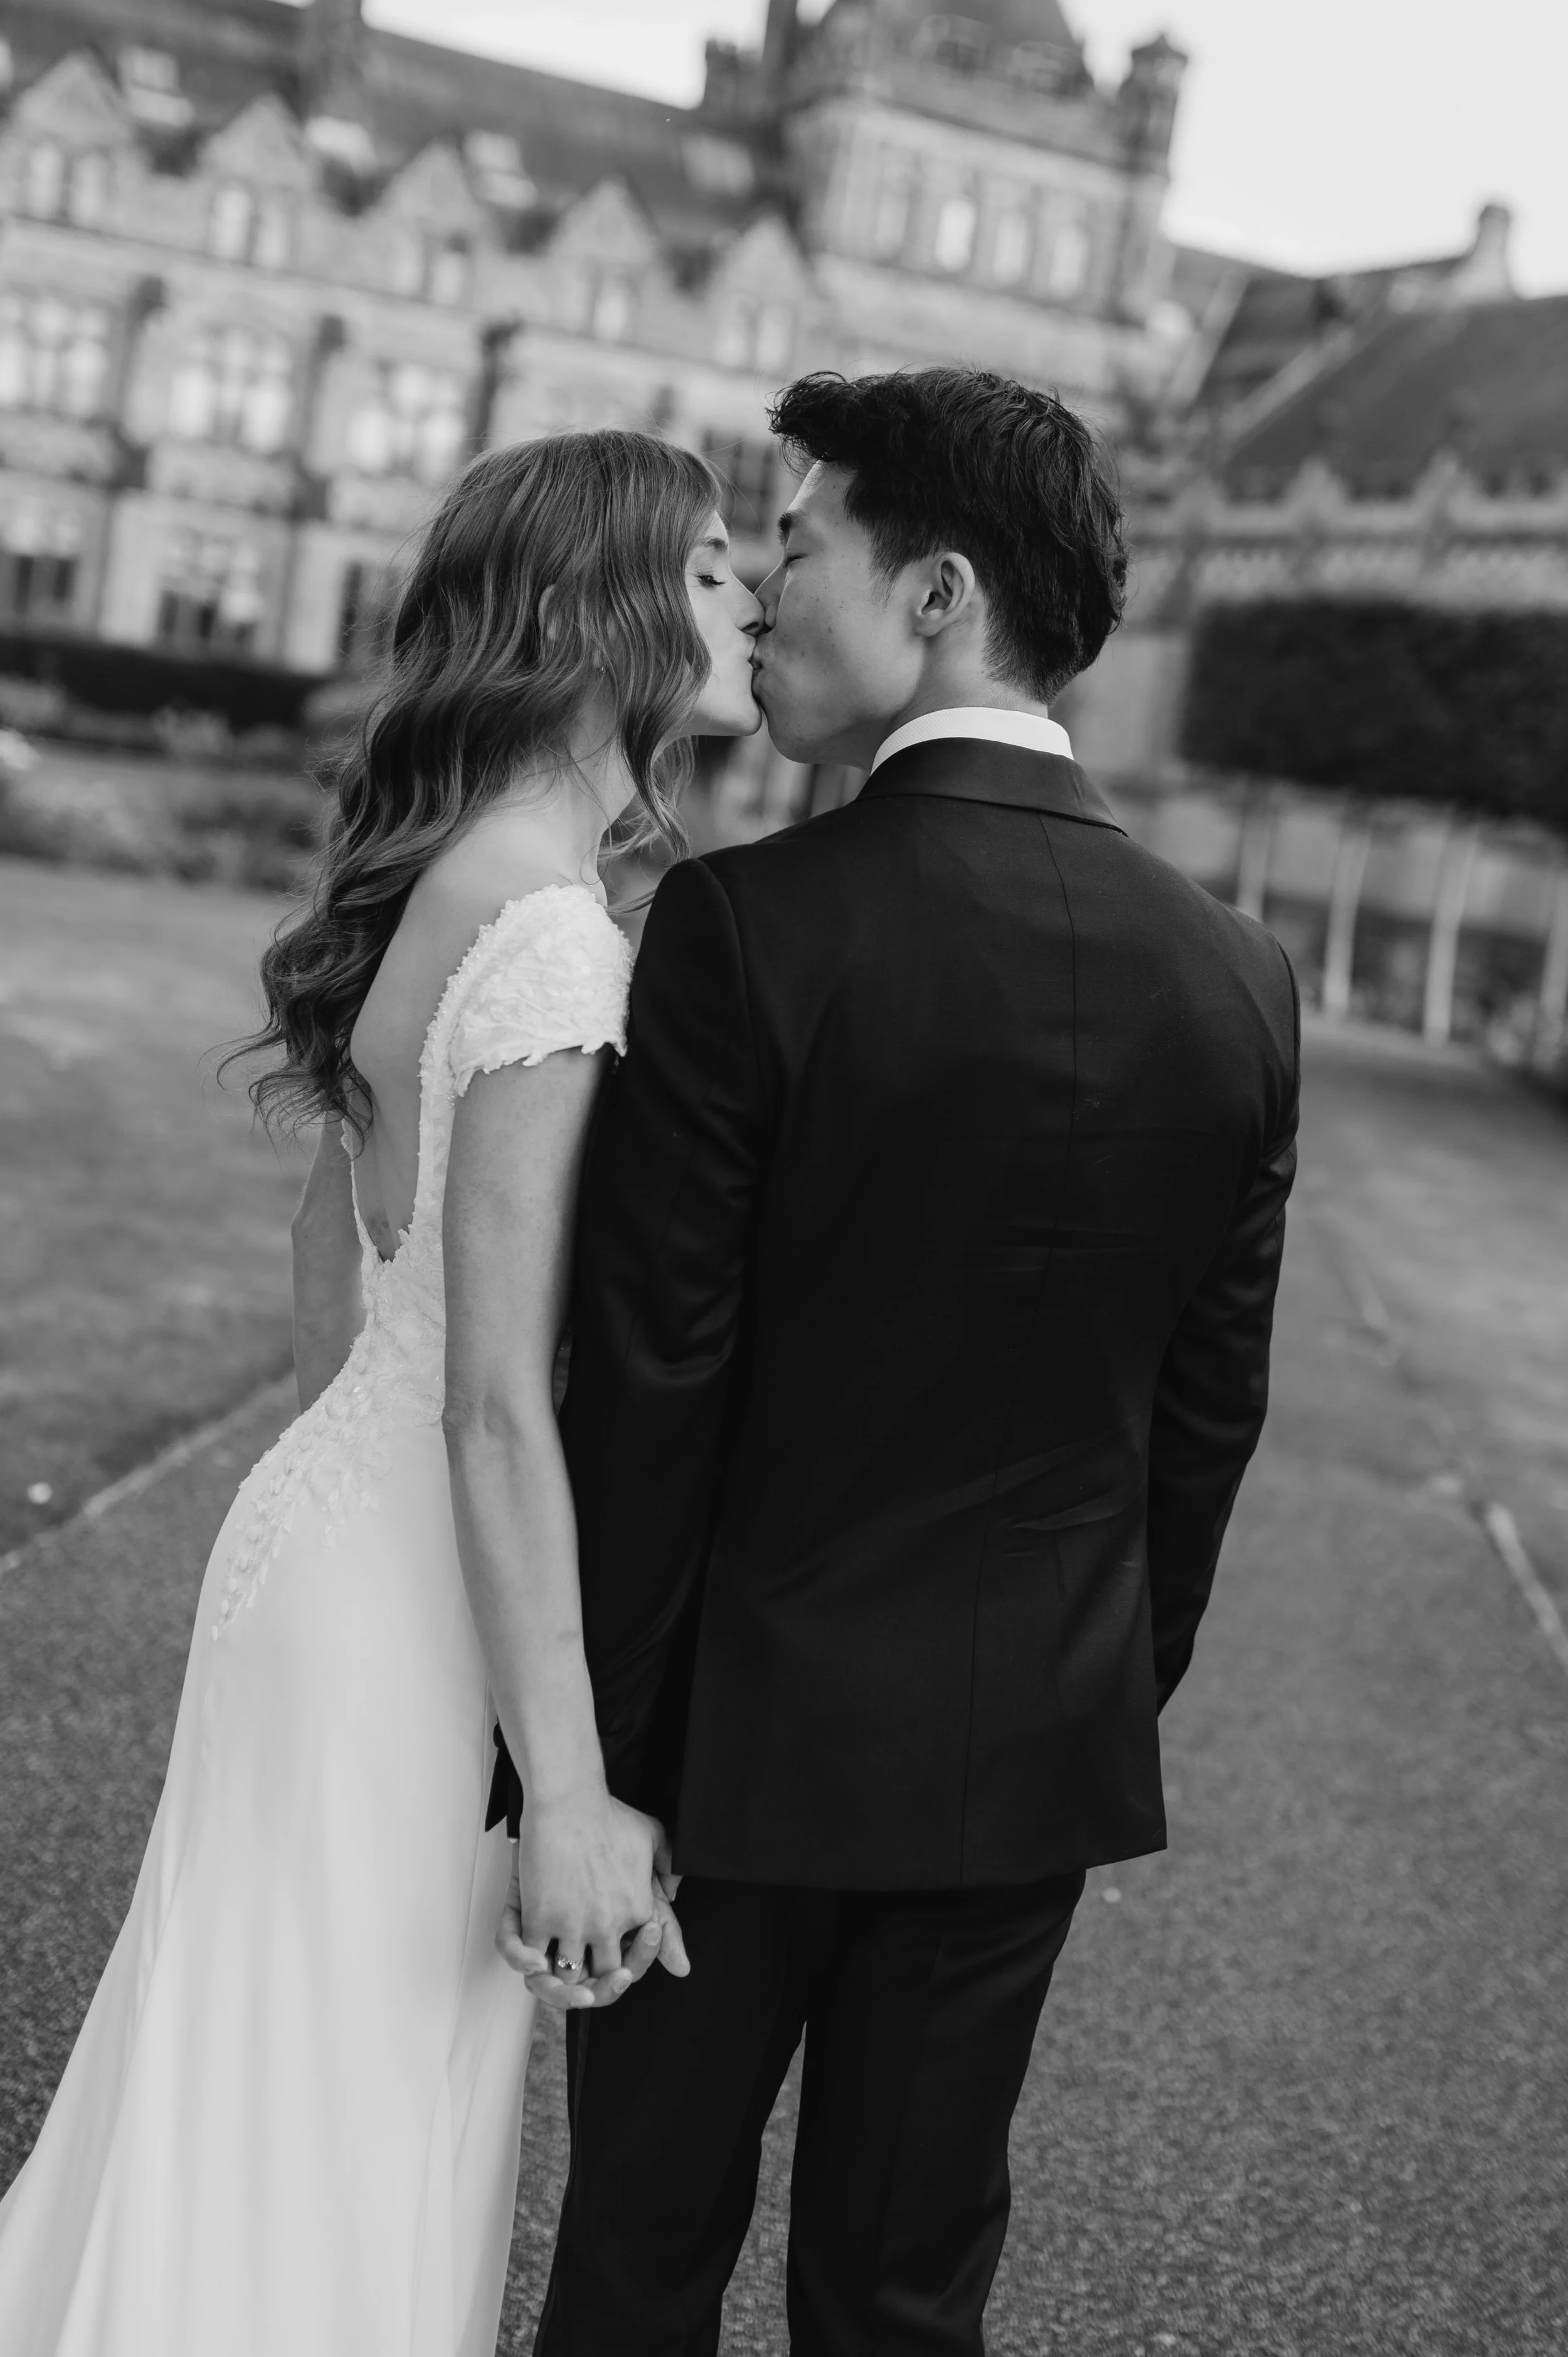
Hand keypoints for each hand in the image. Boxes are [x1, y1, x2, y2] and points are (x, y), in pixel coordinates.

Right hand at [495, 1789, 687, 2008]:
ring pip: (569, 1976)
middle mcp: (609, 1924)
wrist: (569, 1799)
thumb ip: (668, 1864)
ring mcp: (574, 1925)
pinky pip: (534, 1962)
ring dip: (564, 1981)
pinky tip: (537, 1962)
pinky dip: (533, 1967)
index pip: (640, 1955)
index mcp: (637, 1908)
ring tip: (560, 1973)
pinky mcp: (541, 1919)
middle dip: (597, 1983)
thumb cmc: (606, 1814)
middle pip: (605, 1975)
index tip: (621, 1961)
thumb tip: (675, 1888)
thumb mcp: (652, 1834)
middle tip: (588, 1978)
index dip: (629, 1963)